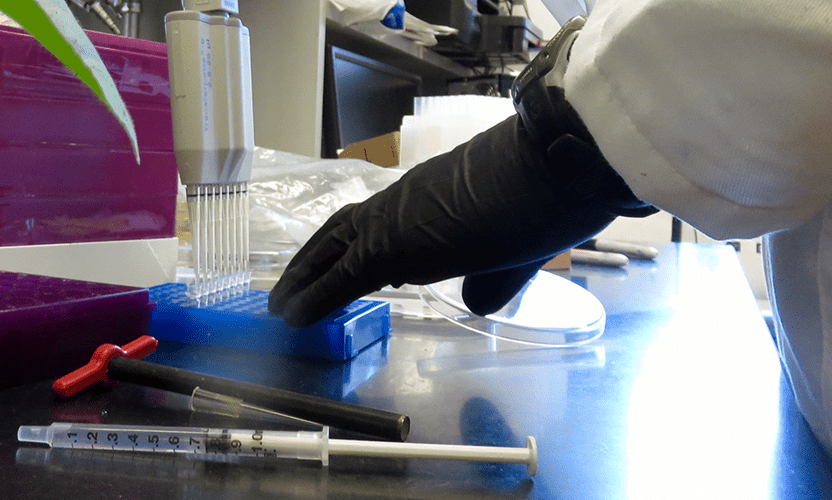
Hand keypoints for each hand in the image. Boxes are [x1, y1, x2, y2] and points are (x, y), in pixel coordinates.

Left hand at [267, 115, 641, 326]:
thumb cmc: (547, 198)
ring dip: (304, 276)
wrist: (551, 169)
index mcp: (436, 194)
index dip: (357, 241)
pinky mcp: (389, 247)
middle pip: (343, 228)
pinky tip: (291, 317)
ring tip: (280, 302)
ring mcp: (394, 220)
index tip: (340, 262)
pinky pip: (339, 279)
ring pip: (333, 248)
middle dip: (315, 257)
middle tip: (291, 283)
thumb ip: (492, 278)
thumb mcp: (516, 247)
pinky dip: (312, 299)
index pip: (384, 217)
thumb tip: (476, 302)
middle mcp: (406, 201)